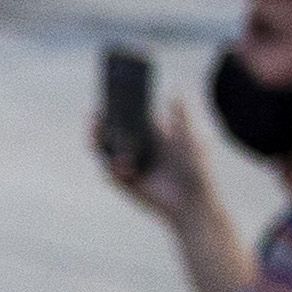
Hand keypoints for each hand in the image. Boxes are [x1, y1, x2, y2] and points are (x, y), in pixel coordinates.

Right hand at [107, 95, 209, 227]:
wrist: (194, 201)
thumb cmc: (197, 169)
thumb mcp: (191, 138)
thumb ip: (181, 116)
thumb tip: (175, 89)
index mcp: (154, 136)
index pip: (129, 118)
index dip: (117, 108)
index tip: (108, 97)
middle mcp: (139, 150)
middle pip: (113, 133)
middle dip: (101, 123)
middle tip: (94, 113)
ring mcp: (130, 166)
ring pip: (107, 151)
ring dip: (97, 140)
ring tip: (95, 129)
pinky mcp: (125, 183)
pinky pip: (109, 171)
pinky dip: (107, 164)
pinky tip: (110, 157)